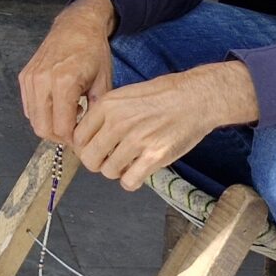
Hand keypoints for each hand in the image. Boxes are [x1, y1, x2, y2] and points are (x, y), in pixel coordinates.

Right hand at [19, 0, 114, 144]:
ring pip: (33, 119)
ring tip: (68, 116)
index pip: (62, 127)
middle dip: (59, 136)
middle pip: (42, 128)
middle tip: (75, 132)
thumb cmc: (94, 51)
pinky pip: (28, 107)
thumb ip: (96, 111)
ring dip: (50, 125)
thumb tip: (88, 136)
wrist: (77, 25)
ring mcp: (30, 79)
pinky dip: (41, 113)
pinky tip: (58, 105)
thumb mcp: (104, 82)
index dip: (73, 139)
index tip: (83, 139)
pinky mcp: (24, 77)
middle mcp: (43, 81)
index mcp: (65, 83)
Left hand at [73, 61, 257, 191]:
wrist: (196, 97)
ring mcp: (136, 140)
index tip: (94, 149)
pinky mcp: (155, 156)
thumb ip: (106, 114)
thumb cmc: (164, 94)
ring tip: (129, 162)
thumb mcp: (126, 95)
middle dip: (97, 162)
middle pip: (89, 158)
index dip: (84, 148)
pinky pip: (129, 181)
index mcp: (108, 105)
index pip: (78, 138)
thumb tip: (88, 136)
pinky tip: (139, 171)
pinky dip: (131, 181)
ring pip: (108, 171)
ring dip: (116, 171)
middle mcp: (118, 123)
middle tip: (110, 159)